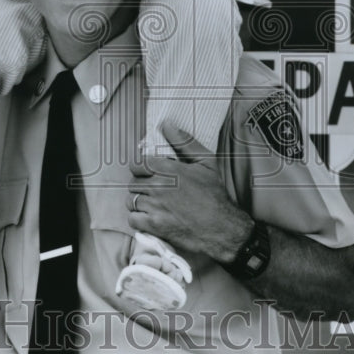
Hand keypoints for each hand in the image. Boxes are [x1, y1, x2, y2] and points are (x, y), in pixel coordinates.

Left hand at [125, 124, 252, 263]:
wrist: (222, 229)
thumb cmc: (215, 196)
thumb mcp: (206, 163)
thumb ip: (184, 143)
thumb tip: (167, 125)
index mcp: (169, 169)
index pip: (138, 164)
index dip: (141, 169)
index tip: (149, 174)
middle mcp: (158, 186)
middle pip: (133, 182)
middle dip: (141, 186)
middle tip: (153, 191)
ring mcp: (155, 206)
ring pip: (131, 200)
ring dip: (139, 203)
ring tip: (153, 205)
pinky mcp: (154, 226)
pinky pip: (133, 219)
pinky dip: (139, 219)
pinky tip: (150, 218)